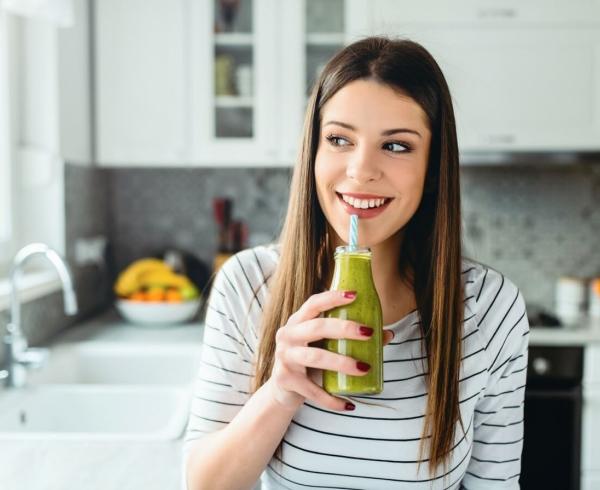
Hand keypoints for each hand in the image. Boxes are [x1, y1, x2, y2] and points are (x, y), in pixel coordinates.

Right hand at [267, 290, 393, 411]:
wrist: (283, 390)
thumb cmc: (309, 361)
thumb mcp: (325, 346)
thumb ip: (350, 339)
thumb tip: (387, 334)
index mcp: (297, 321)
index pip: (313, 304)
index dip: (332, 298)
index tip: (355, 295)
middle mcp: (287, 335)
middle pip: (316, 327)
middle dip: (344, 329)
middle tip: (368, 333)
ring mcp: (285, 358)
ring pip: (315, 357)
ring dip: (342, 362)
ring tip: (364, 368)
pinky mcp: (286, 380)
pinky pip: (312, 390)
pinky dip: (331, 400)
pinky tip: (349, 404)